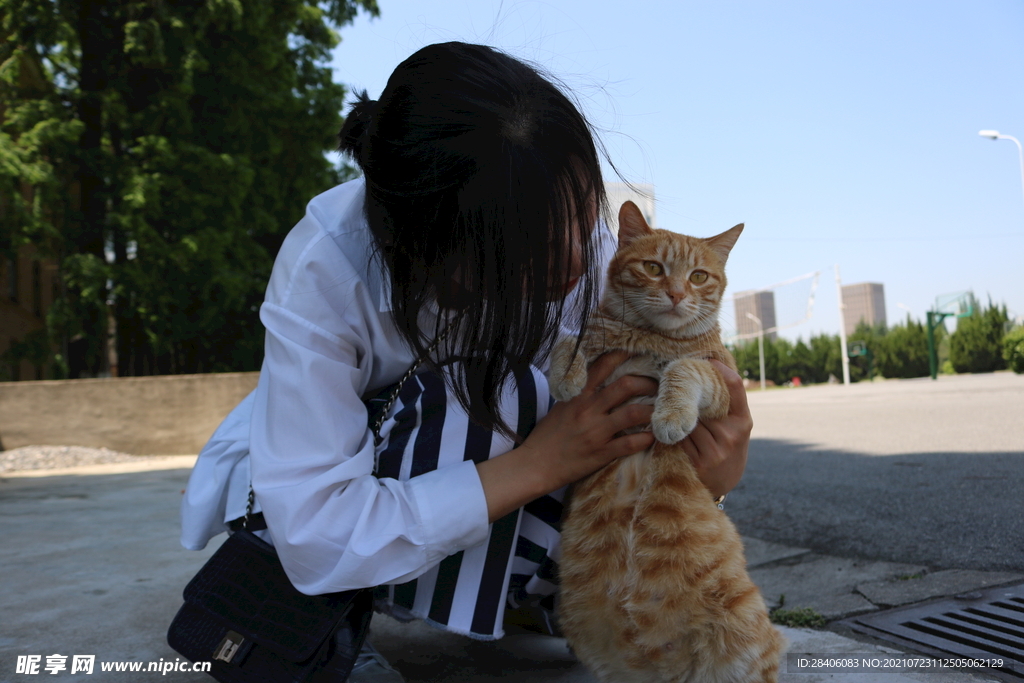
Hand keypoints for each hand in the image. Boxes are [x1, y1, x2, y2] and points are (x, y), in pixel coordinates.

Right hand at [525, 350, 657, 490]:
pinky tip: (653, 436)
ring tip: (661, 409)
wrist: (536, 464)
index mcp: (578, 395)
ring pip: (633, 413)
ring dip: (652, 410)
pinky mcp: (601, 453)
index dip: (623, 355)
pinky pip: (630, 443)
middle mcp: (588, 409)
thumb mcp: (561, 406)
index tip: (638, 350)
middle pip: (626, 386)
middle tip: (658, 386)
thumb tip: (598, 379)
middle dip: (647, 383)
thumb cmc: (548, 435)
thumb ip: (580, 393)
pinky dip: (646, 439)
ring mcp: (596, 431)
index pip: (602, 366)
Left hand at [680, 360, 751, 498]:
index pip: (736, 388)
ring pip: (688, 419)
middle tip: (676, 379)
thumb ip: (726, 405)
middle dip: (690, 393)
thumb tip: (709, 368)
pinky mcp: (699, 462)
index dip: (722, 370)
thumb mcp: (735, 427)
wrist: (722, 485)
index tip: (708, 360)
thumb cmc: (726, 448)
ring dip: (678, 412)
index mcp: (743, 422)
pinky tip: (669, 426)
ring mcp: (716, 450)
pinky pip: (680, 436)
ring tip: (670, 405)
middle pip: (704, 403)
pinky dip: (673, 429)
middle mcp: (732, 435)